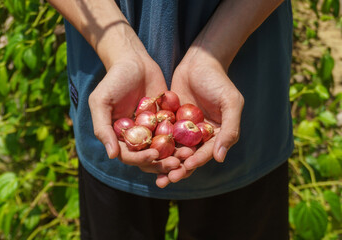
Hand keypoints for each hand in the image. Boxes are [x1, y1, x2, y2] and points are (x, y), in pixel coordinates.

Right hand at [88, 53, 179, 177]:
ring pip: (165, 150)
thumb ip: (102, 128)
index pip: (130, 156)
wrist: (134, 61)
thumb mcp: (101, 102)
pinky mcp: (167, 121)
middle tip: (177, 163)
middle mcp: (137, 137)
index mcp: (120, 137)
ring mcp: (153, 130)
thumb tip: (111, 155)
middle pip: (149, 158)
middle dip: (162, 163)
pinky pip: (176, 134)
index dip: (141, 159)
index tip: (154, 155)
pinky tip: (195, 143)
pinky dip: (184, 141)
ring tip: (188, 155)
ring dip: (176, 156)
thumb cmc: (113, 80)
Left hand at [164, 49, 244, 184]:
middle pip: (188, 157)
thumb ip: (230, 129)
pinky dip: (154, 144)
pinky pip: (162, 134)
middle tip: (165, 180)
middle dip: (177, 169)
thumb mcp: (231, 103)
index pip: (205, 153)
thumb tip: (220, 158)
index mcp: (216, 135)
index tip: (185, 166)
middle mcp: (199, 135)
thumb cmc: (219, 80)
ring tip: (152, 174)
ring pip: (173, 150)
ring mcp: (183, 128)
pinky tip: (143, 152)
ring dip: (164, 162)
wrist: (200, 60)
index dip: (196, 161)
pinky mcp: (170, 120)